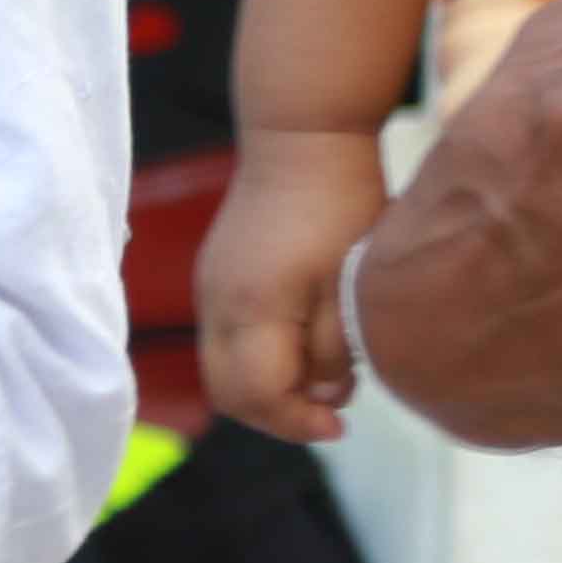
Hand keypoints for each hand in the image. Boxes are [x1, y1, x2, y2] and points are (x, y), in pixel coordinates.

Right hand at [197, 132, 389, 442]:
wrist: (304, 136)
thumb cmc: (341, 203)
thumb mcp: (351, 280)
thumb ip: (336, 345)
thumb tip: (326, 394)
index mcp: (250, 309)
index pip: (256, 395)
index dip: (297, 421)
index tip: (340, 426)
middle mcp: (216, 305)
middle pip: (229, 392)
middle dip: (278, 414)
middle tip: (331, 414)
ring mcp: (210, 289)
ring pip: (224, 369)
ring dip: (268, 388)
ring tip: (324, 381)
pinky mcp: (216, 274)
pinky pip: (226, 340)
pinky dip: (259, 360)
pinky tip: (304, 347)